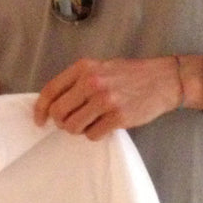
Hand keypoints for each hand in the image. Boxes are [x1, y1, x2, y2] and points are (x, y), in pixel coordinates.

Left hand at [33, 56, 181, 139]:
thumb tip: (55, 103)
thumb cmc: (130, 74)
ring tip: (91, 122)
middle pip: (59, 112)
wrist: (163, 79)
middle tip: (71, 123)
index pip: (51, 91)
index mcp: (84, 68)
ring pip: (74, 127)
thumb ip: (78, 81)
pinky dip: (95, 134)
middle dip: (61, 122)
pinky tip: (105, 125)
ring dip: (78, 130)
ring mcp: (105, 100)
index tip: (39, 120)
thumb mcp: (101, 68)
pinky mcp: (118, 117)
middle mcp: (92, 82)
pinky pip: (93, 135)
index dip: (40, 109)